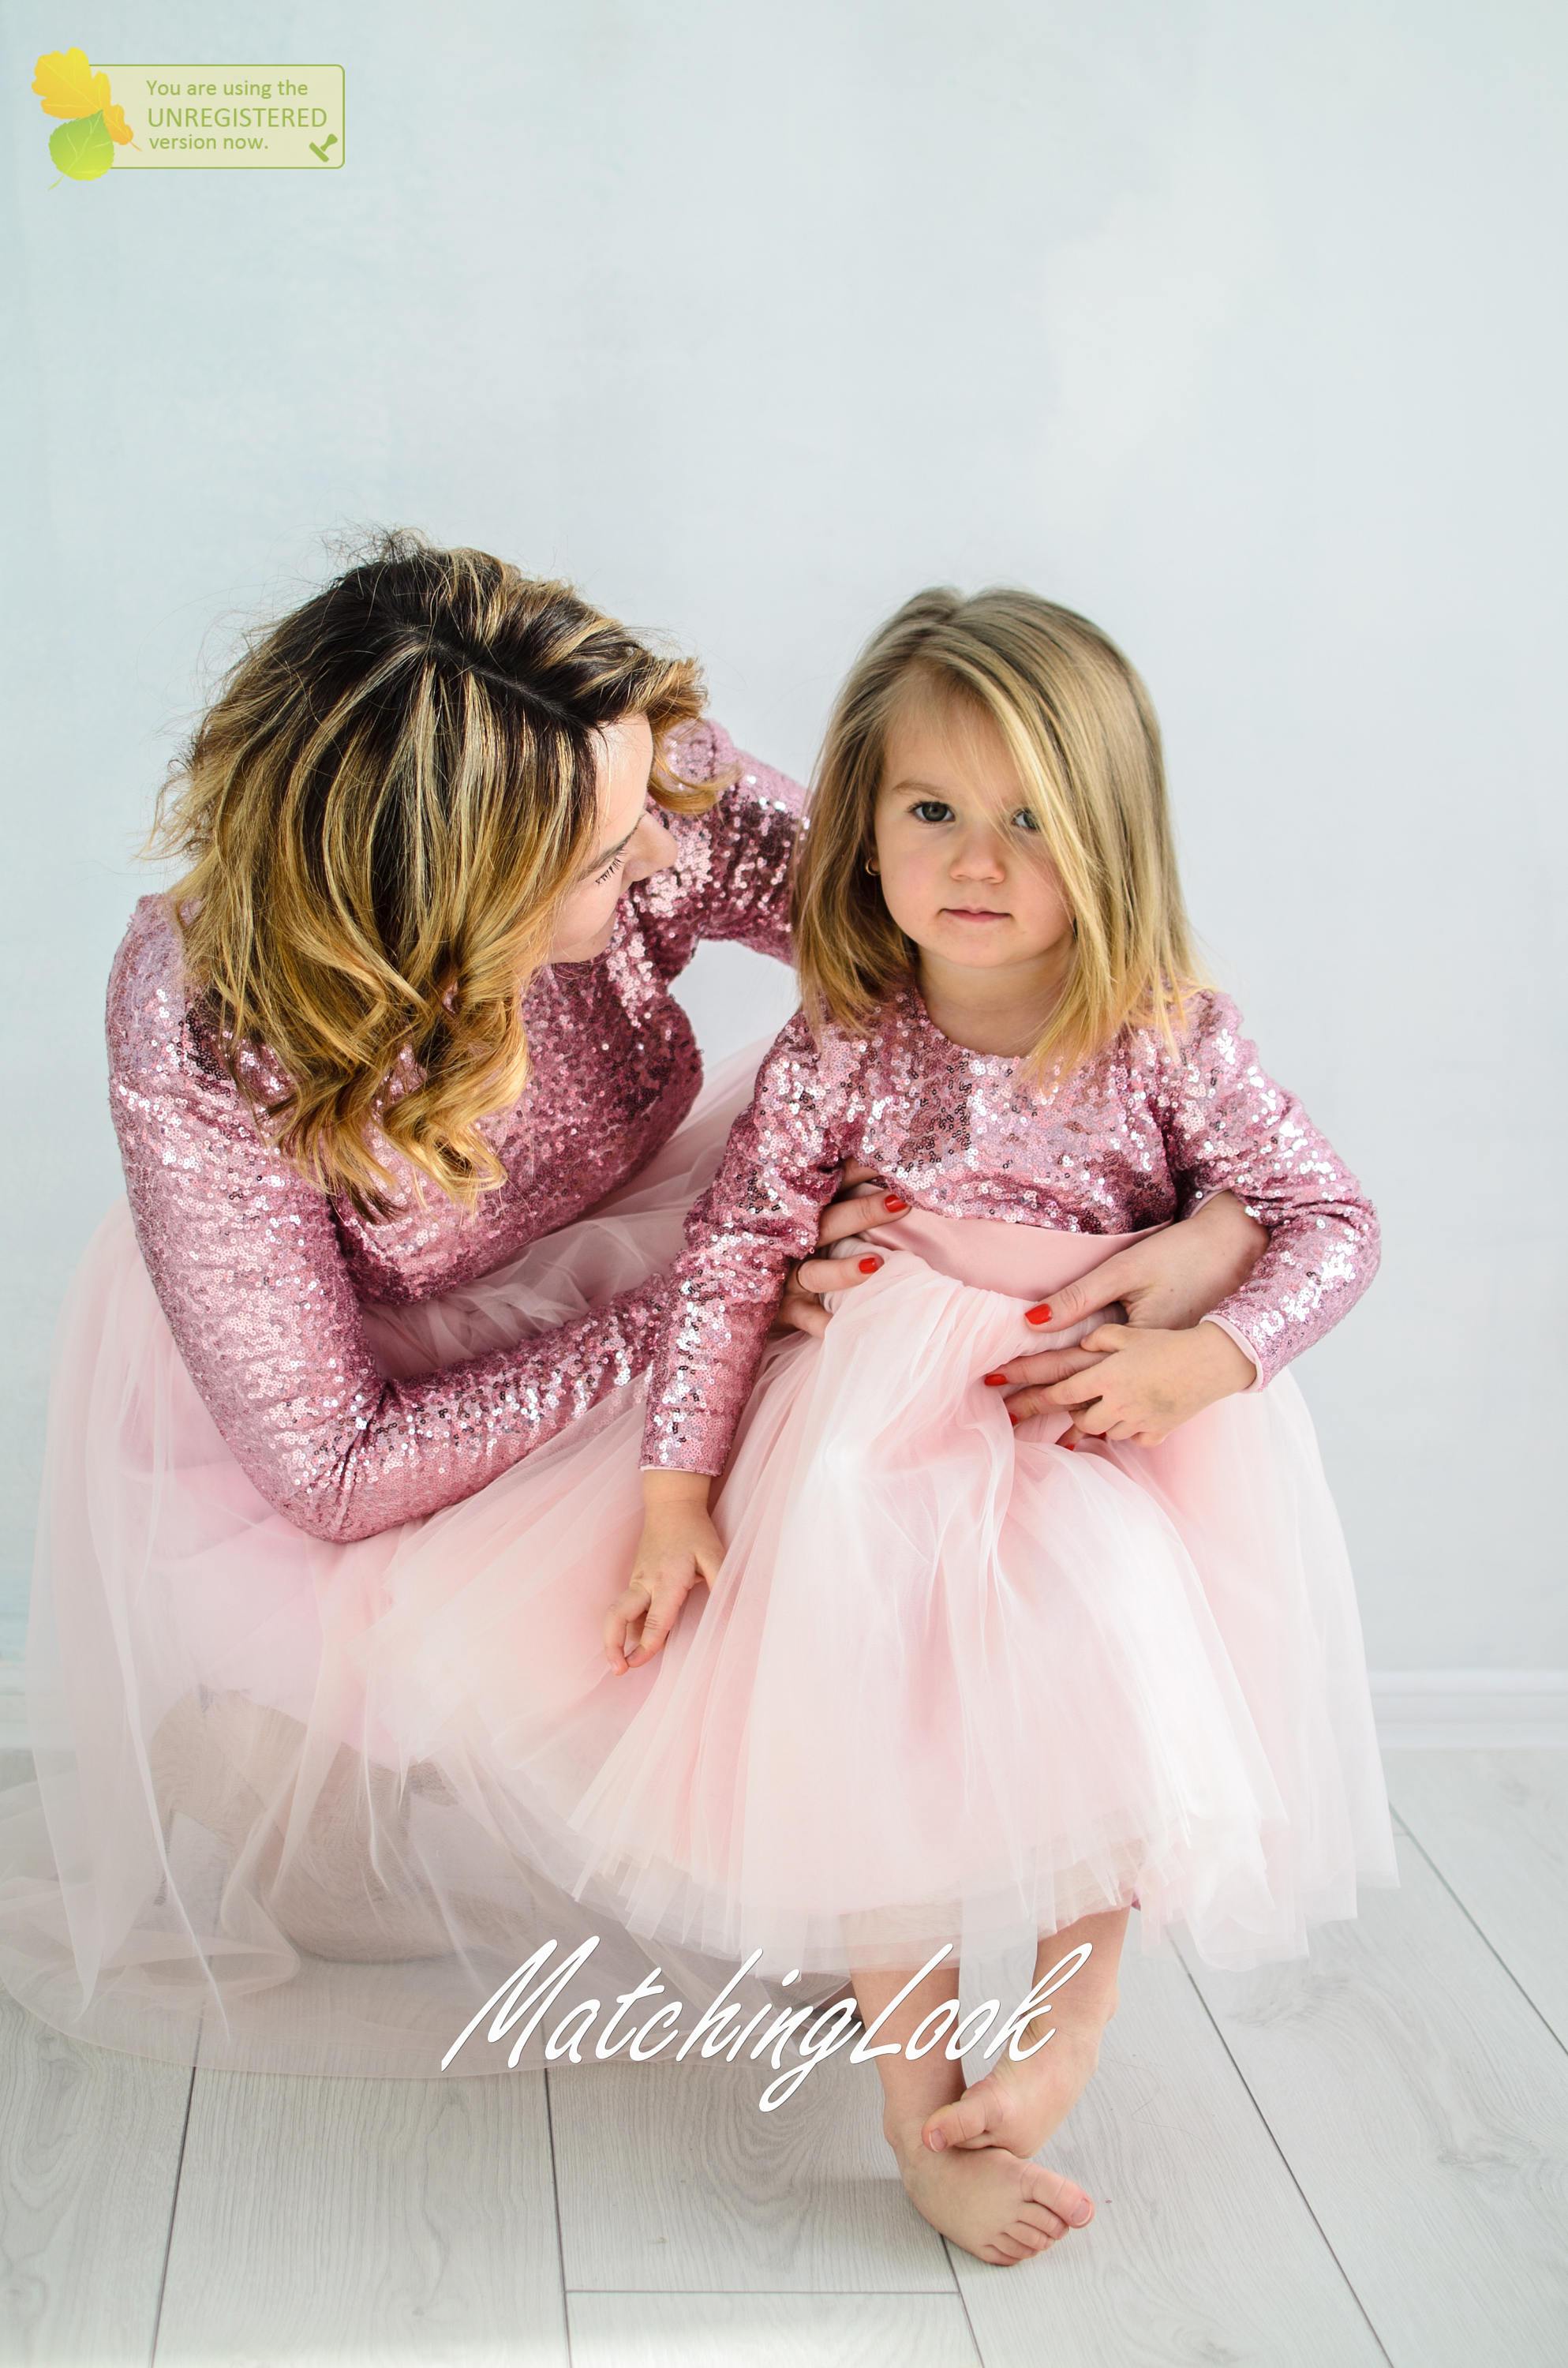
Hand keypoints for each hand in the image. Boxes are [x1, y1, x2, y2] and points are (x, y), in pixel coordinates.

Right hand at [604, 1473, 723, 1672]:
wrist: (671, 1504)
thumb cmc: (695, 1530)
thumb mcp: (714, 1553)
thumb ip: (722, 1581)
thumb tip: (731, 1610)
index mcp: (667, 1580)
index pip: (655, 1620)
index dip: (647, 1644)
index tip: (639, 1663)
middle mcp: (646, 1582)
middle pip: (618, 1616)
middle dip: (613, 1644)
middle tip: (618, 1669)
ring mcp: (637, 1579)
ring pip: (617, 1613)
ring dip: (613, 1638)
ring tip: (618, 1663)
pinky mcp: (635, 1578)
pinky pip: (626, 1607)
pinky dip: (624, 1626)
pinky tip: (629, 1642)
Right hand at [772, 1160, 911, 1339]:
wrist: (729, 1286)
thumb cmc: (780, 1250)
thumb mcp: (800, 1220)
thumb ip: (834, 1200)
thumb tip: (887, 1180)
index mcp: (803, 1213)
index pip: (833, 1185)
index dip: (859, 1171)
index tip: (890, 1160)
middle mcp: (792, 1241)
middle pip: (829, 1223)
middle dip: (864, 1212)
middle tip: (900, 1202)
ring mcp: (785, 1275)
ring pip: (816, 1272)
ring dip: (844, 1270)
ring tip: (876, 1264)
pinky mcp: (780, 1309)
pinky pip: (805, 1318)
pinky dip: (823, 1322)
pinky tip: (841, 1326)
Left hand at [1031, 1320, 1255, 1446]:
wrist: (1215, 1361)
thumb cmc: (1172, 1340)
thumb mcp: (1133, 1329)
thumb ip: (1102, 1336)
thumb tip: (1081, 1341)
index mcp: (1108, 1377)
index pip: (1062, 1393)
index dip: (1034, 1397)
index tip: (1008, 1399)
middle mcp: (1119, 1404)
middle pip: (1080, 1419)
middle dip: (1065, 1415)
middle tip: (1049, 1411)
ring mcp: (1140, 1421)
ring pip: (1105, 1431)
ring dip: (1096, 1421)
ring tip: (1091, 1411)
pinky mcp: (1160, 1430)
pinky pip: (1134, 1438)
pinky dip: (1127, 1430)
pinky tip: (1126, 1421)